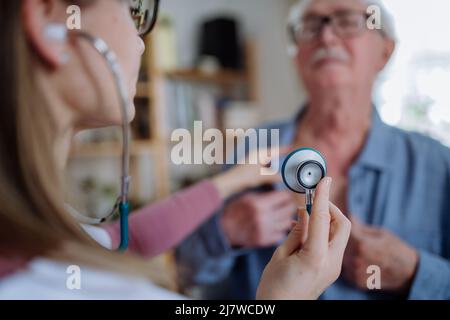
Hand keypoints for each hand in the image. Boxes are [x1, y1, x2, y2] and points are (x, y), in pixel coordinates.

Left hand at [210, 146, 290, 198]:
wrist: (230, 182)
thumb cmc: (244, 176)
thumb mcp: (262, 176)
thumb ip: (274, 177)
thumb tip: (283, 178)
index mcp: (259, 153)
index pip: (275, 150)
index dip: (284, 149)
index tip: (292, 147)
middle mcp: (256, 155)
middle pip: (271, 155)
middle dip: (279, 158)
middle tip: (290, 160)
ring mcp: (253, 161)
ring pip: (267, 162)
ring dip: (273, 166)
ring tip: (281, 170)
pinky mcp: (250, 167)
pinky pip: (263, 167)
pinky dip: (268, 170)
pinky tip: (270, 175)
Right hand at [221, 191, 295, 247]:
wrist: (224, 229)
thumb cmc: (234, 211)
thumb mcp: (247, 197)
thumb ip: (265, 195)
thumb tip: (281, 193)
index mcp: (258, 204)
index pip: (284, 197)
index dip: (287, 194)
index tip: (287, 195)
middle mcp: (263, 218)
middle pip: (288, 209)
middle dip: (290, 205)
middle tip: (288, 203)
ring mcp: (264, 230)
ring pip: (287, 222)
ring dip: (287, 217)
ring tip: (283, 214)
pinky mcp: (263, 240)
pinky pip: (281, 234)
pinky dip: (281, 229)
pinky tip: (276, 225)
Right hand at [256, 178, 350, 299]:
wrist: (280, 311)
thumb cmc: (274, 287)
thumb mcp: (281, 255)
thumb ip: (297, 231)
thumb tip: (305, 211)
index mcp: (315, 257)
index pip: (322, 218)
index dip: (322, 196)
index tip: (324, 179)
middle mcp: (331, 262)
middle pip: (342, 224)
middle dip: (330, 208)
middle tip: (312, 201)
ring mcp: (334, 267)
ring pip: (338, 233)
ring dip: (325, 220)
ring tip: (303, 219)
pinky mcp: (331, 269)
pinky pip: (332, 243)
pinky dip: (323, 232)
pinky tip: (305, 232)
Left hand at [342, 215, 418, 293]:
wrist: (410, 272)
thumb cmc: (396, 249)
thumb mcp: (381, 233)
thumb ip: (361, 227)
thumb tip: (349, 216)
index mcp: (361, 244)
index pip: (343, 231)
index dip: (343, 227)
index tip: (345, 226)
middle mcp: (356, 259)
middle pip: (340, 245)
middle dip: (344, 241)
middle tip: (353, 240)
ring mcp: (356, 272)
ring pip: (342, 258)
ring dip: (346, 254)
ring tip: (360, 252)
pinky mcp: (358, 282)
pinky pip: (347, 270)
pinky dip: (351, 266)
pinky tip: (360, 263)